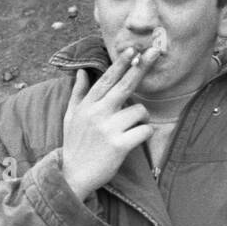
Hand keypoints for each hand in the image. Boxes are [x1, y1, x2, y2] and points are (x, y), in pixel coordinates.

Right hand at [60, 45, 161, 201]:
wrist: (73, 176)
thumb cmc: (74, 145)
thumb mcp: (70, 117)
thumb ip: (78, 93)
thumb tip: (81, 71)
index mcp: (87, 106)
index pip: (106, 80)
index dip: (121, 63)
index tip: (133, 49)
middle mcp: (97, 114)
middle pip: (125, 85)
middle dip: (142, 67)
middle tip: (156, 51)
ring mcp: (109, 129)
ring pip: (139, 110)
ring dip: (141, 118)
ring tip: (131, 128)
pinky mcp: (120, 145)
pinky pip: (144, 130)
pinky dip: (145, 133)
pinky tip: (135, 139)